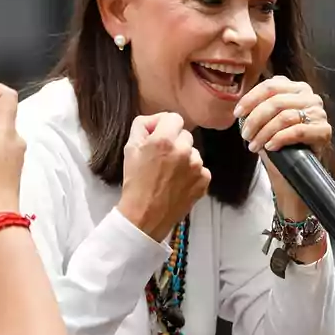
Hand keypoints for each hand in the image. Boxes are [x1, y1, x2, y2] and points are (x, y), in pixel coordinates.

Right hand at [117, 112, 210, 241]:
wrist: (145, 216)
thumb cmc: (135, 183)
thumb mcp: (130, 148)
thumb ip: (142, 125)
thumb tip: (155, 121)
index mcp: (164, 140)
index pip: (174, 118)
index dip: (165, 125)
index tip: (158, 136)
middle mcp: (184, 150)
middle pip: (185, 135)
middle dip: (175, 142)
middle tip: (162, 158)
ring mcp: (197, 166)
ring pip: (193, 152)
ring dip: (184, 158)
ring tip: (170, 174)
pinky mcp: (204, 181)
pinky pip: (200, 169)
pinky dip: (191, 174)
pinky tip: (178, 183)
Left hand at [234, 76, 330, 154]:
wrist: (296, 166)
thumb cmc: (280, 141)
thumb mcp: (267, 120)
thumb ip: (259, 107)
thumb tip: (240, 108)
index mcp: (295, 88)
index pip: (270, 86)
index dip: (250, 99)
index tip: (238, 113)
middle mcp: (309, 96)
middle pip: (276, 101)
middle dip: (255, 119)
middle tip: (245, 135)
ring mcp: (318, 113)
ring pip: (285, 117)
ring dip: (264, 133)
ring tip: (254, 145)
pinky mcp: (323, 130)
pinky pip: (297, 131)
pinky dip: (279, 139)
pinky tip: (270, 146)